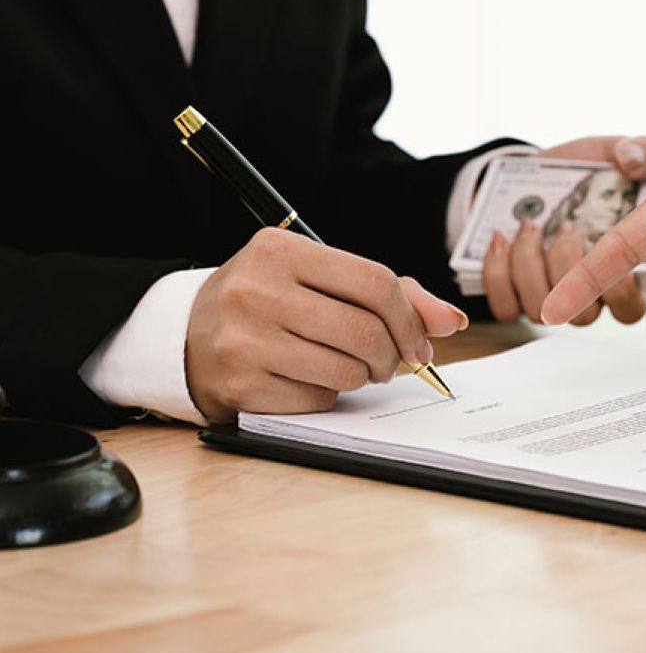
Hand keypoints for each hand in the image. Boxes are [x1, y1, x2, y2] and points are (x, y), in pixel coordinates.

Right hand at [186, 228, 467, 421]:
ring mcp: (243, 340)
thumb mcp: (319, 277)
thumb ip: (391, 292)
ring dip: (361, 376)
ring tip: (346, 366)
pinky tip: (307, 380)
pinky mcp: (239, 386)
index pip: (374, 281)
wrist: (188, 334)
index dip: (411, 318)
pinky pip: (315, 401)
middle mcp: (256, 290)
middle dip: (392, 355)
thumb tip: (450, 321)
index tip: (421, 342)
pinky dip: (326, 397)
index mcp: (280, 250)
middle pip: (365, 331)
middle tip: (388, 362)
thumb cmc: (271, 300)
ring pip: (345, 371)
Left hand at [482, 135, 645, 325]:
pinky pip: (504, 307)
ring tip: (530, 225)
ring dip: (530, 264)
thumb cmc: (580, 172)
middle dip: (569, 268)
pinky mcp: (511, 295)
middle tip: (567, 226)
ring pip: (539, 311)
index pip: (630, 309)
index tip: (610, 248)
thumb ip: (642, 150)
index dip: (621, 290)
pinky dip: (498, 273)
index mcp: (623, 272)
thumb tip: (636, 161)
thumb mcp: (614, 152)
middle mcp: (587, 296)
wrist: (529, 174)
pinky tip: (502, 237)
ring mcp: (548, 300)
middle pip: (583, 317)